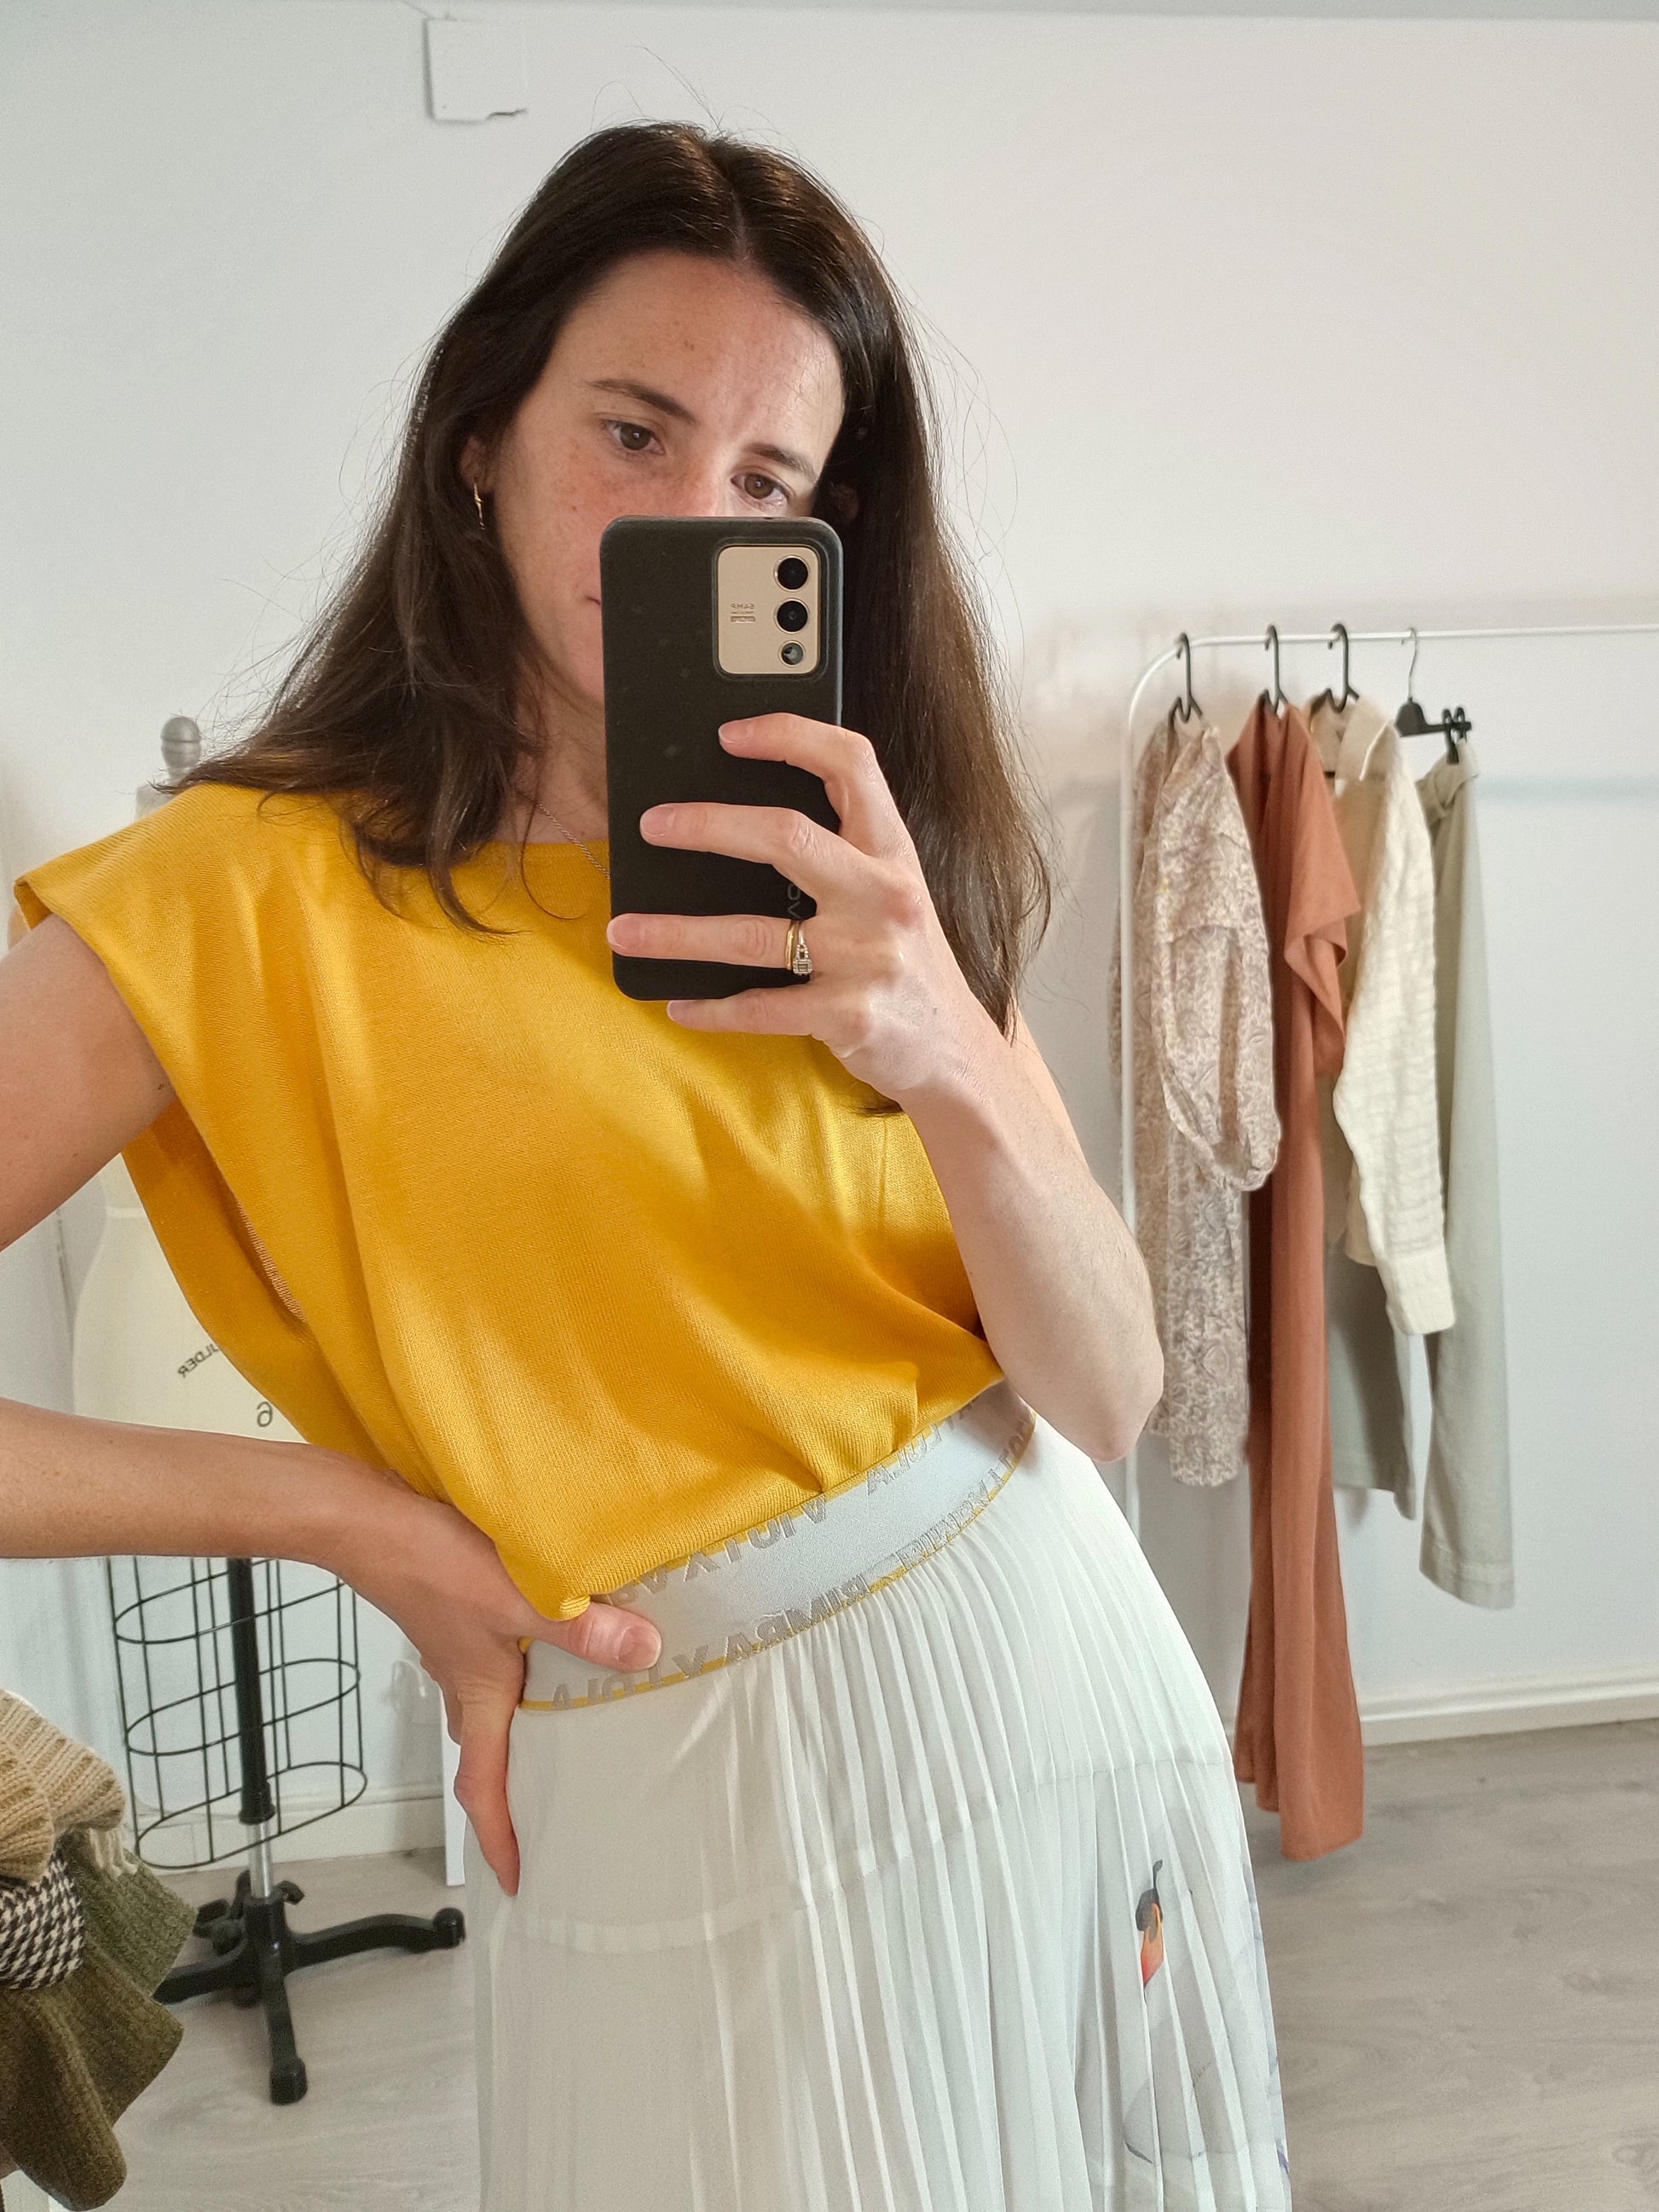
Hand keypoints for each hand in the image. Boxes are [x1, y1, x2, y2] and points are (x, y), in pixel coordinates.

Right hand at [336, 1480, 660, 1895]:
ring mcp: (454, 1649)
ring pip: (488, 1706)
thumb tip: (645, 1655)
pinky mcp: (453, 1614)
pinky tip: (547, 1641)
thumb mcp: (520, 1599)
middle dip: (513, 1786)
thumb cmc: (432, 1565)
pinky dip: (517, 1670)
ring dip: (518, 1724)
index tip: (518, 1878)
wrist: (368, 1521)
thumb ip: (582, 1628)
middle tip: (553, 1802)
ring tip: (567, 1725)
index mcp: (477, 1700)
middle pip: (486, 1752)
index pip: (481, 1790)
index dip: (499, 1839)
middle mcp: (462, 1684)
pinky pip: (489, 1663)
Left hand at [604, 713, 994, 1105]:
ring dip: (676, 933)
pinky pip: (759, 1008)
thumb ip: (840, 857)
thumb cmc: (907, 964)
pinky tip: (680, 1003)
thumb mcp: (893, 895)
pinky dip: (711, 1008)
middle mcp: (884, 895)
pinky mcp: (848, 1017)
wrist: (956, 1053)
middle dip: (707, 825)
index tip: (729, 734)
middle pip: (785, 835)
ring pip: (750, 934)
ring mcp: (867, 958)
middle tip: (650, 826)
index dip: (789, 734)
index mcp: (894, 852)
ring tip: (624, 929)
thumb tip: (735, 824)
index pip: (851, 763)